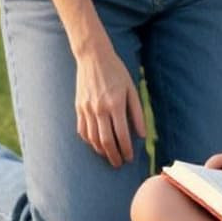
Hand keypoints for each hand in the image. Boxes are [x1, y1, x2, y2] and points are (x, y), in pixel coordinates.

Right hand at [73, 42, 145, 167]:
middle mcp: (100, 108)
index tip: (129, 158)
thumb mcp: (131, 88)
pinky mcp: (78, 107)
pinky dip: (89, 141)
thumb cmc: (116, 71)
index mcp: (116, 104)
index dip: (126, 149)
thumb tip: (142, 134)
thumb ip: (137, 112)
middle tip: (119, 163)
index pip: (122, 135)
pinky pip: (82, 130)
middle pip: (106, 141)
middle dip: (113, 156)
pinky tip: (96, 144)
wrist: (93, 57)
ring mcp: (87, 109)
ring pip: (92, 139)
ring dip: (101, 151)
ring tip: (109, 156)